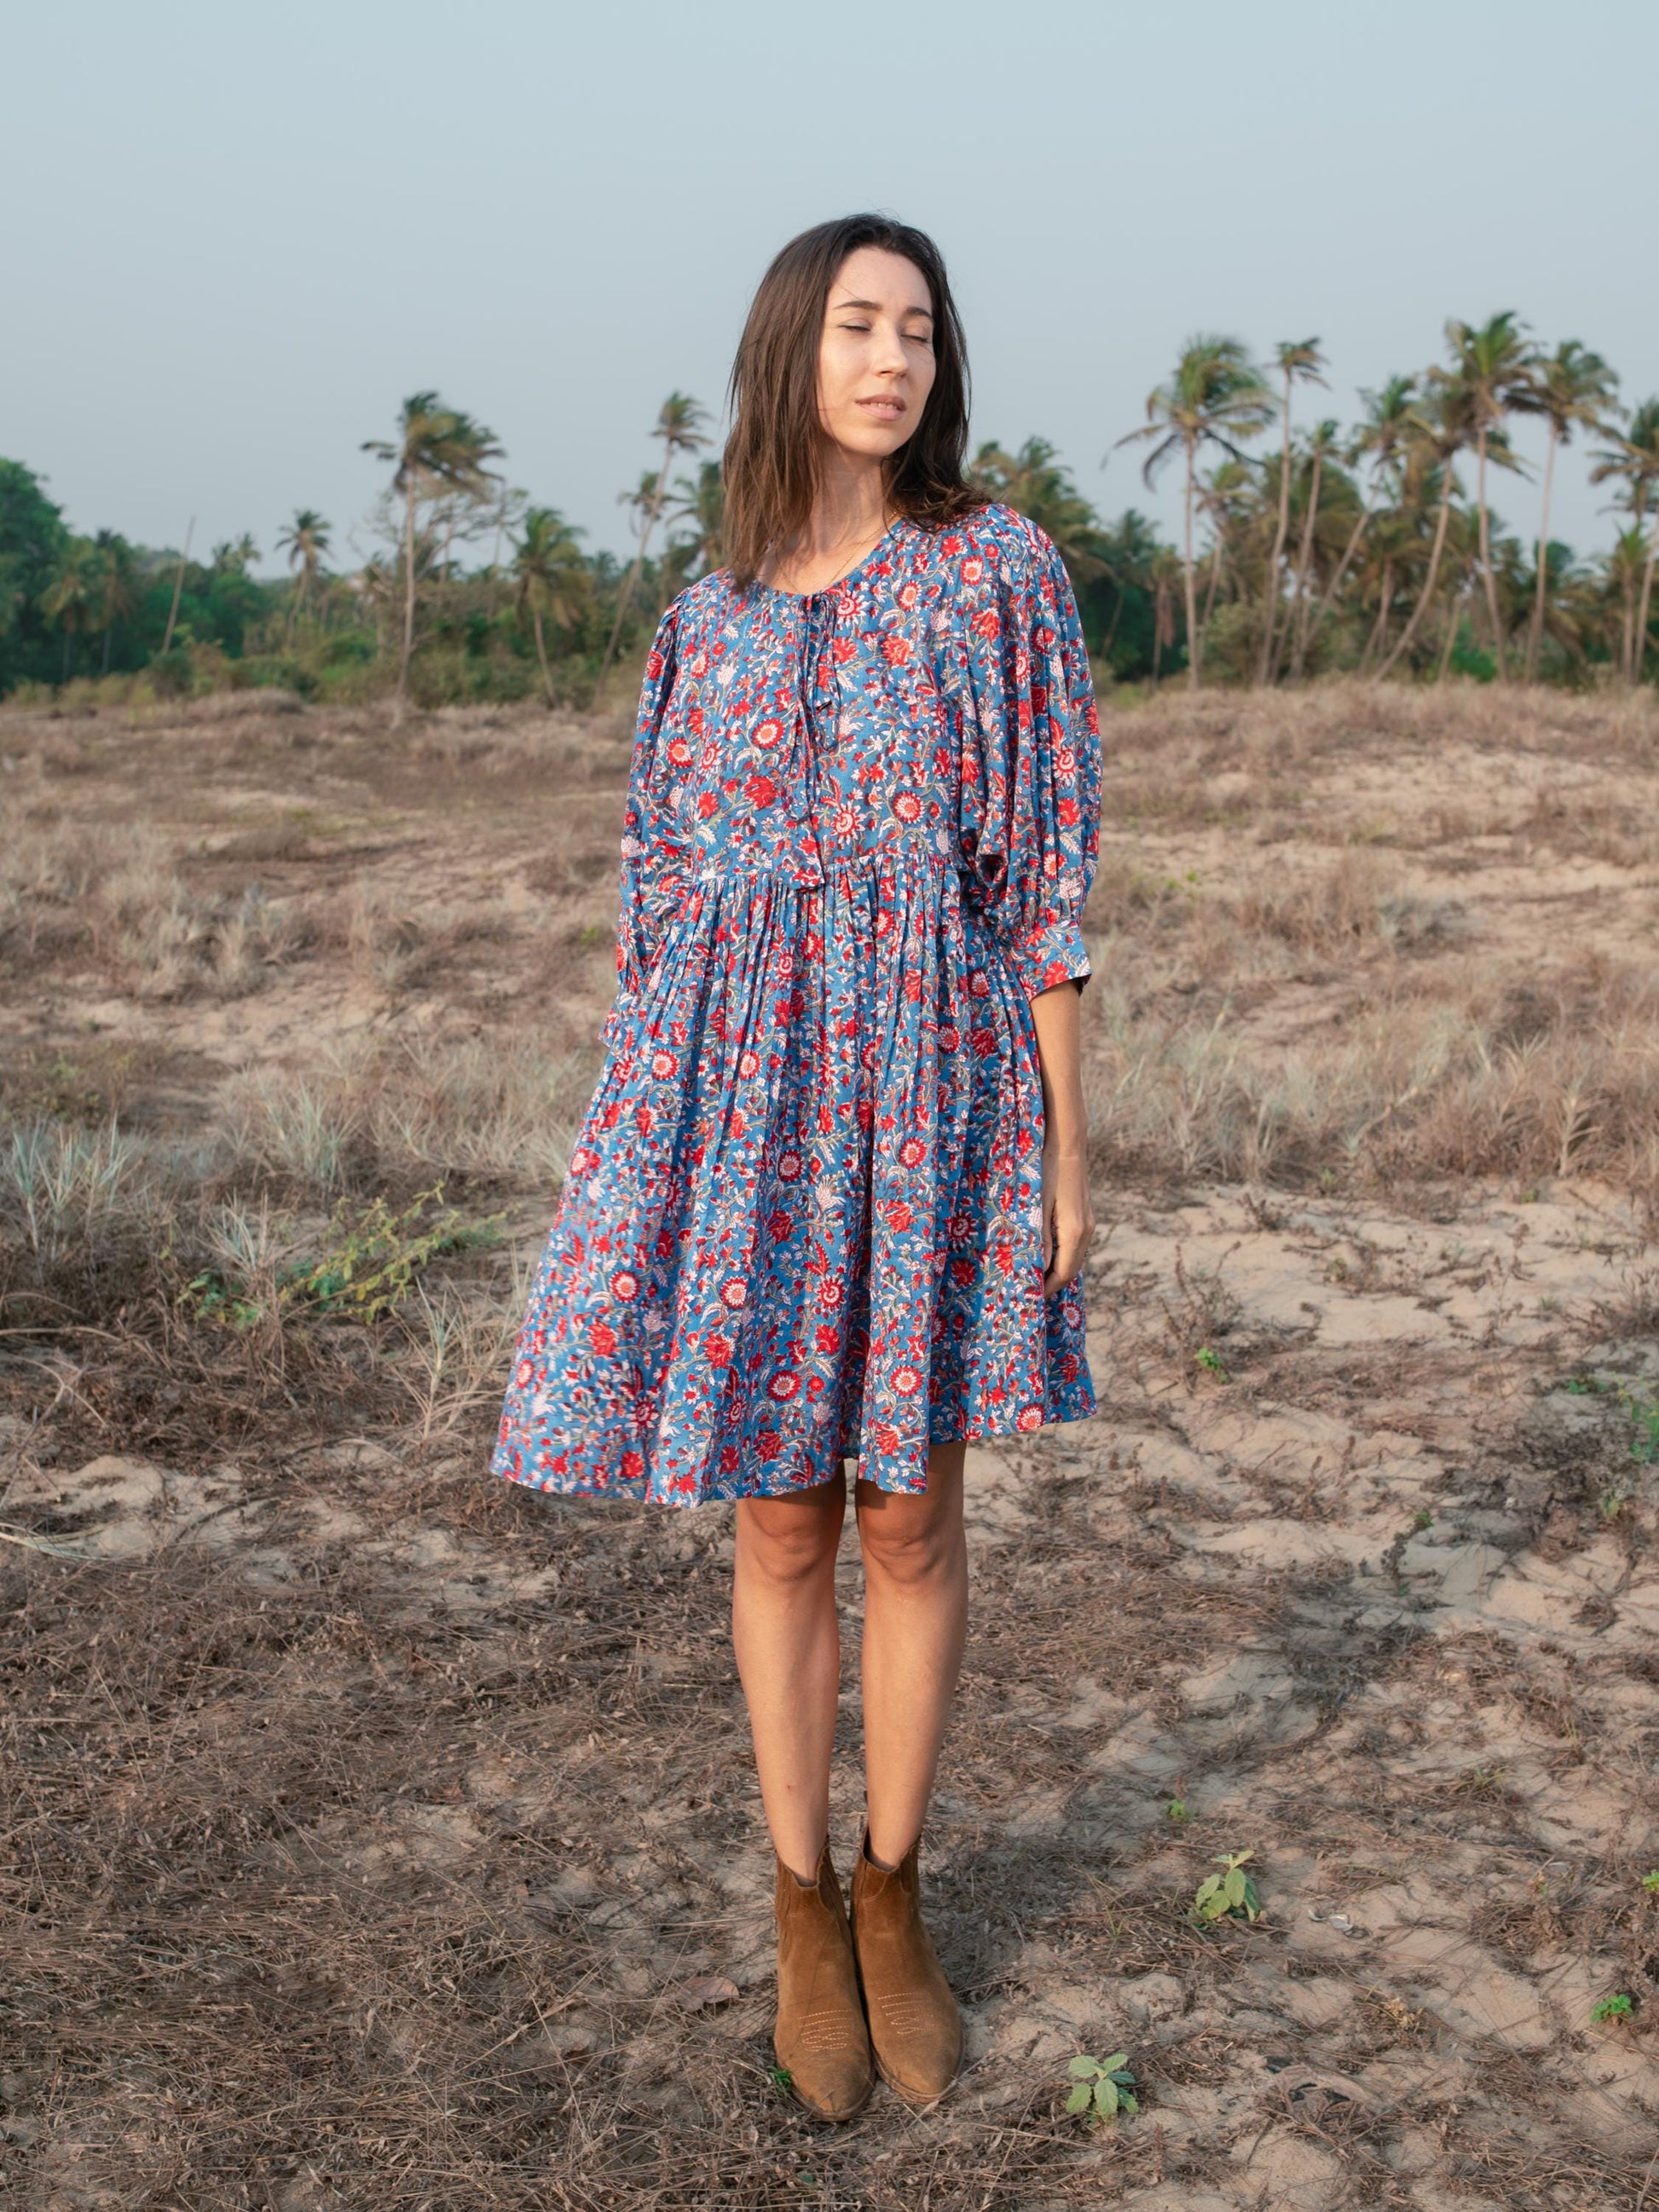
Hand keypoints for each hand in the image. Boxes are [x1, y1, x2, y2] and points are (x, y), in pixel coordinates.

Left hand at [1040, 1141, 1094, 1295]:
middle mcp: (1086, 1231)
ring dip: (1057, 1271)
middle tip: (1029, 1292)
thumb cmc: (1046, 1172)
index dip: (1047, 1288)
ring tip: (1034, 1277)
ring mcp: (1088, 1224)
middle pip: (1071, 1270)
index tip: (1030, 1298)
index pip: (1063, 1273)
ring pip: (1074, 1259)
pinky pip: (1075, 1246)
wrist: (1067, 1145)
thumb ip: (1040, 1239)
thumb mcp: (1037, 1207)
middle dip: (1052, 1284)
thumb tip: (1040, 1270)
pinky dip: (1062, 1257)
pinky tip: (1045, 1256)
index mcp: (1074, 1232)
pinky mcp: (1085, 1217)